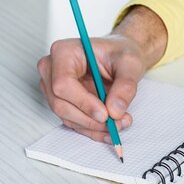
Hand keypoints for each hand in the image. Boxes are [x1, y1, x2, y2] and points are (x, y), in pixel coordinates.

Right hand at [37, 6, 166, 141]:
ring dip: (93, 127)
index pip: (63, 83)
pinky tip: (110, 131)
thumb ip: (125, 86)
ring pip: (66, 116)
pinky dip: (92, 130)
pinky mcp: (64, 102)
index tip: (105, 114)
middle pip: (61, 103)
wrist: (121, 57)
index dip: (83, 102)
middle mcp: (53, 69)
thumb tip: (115, 111)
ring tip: (119, 124)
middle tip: (116, 123)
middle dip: (90, 119)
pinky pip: (74, 122)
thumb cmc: (121, 53)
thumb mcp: (130, 64)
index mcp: (64, 52)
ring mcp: (54, 87)